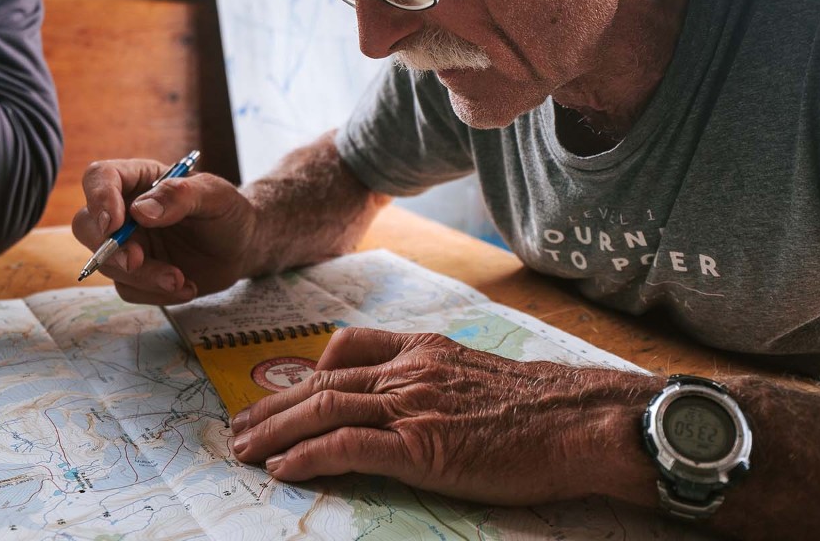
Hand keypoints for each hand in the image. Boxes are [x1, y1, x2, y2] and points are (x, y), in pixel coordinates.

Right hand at [72, 158, 259, 304]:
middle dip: (109, 248)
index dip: (98, 199)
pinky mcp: (137, 274)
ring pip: (108, 264)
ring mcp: (128, 244)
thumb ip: (180, 196)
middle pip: (87, 226)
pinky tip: (187, 287)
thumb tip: (140, 211)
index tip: (114, 223)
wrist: (243, 247)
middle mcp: (124, 211)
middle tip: (137, 262)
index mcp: (139, 179)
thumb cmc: (228, 212)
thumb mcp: (215, 196)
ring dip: (143, 277)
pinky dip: (156, 294)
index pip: (99, 178)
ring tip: (181, 280)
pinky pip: (129, 289)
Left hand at [229, 327, 661, 504]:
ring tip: (244, 451)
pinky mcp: (420, 447)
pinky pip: (347, 447)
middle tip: (240, 429)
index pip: (348, 348)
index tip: (284, 392)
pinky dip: (308, 456)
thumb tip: (419, 401)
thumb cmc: (542, 407)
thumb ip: (440, 378)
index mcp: (424, 351)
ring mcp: (412, 407)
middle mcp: (409, 371)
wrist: (579, 420)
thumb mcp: (482, 375)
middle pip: (322, 381)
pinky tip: (283, 470)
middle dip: (274, 406)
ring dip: (275, 431)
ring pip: (324, 408)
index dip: (307, 371)